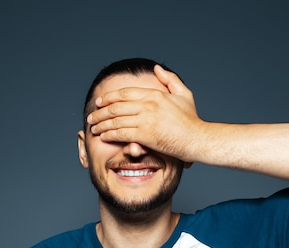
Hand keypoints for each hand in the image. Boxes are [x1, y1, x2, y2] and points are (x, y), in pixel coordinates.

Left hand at [87, 65, 203, 161]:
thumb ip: (170, 79)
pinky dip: (109, 134)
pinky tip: (103, 136)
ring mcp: (146, 119)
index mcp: (154, 94)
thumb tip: (156, 68)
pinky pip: (121, 133)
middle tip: (91, 116)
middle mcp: (148, 104)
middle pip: (116, 106)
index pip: (125, 93)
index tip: (100, 102)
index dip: (109, 97)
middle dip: (100, 112)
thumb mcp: (184, 94)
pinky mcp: (145, 135)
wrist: (198, 138)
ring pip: (116, 120)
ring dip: (101, 124)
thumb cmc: (192, 120)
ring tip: (93, 128)